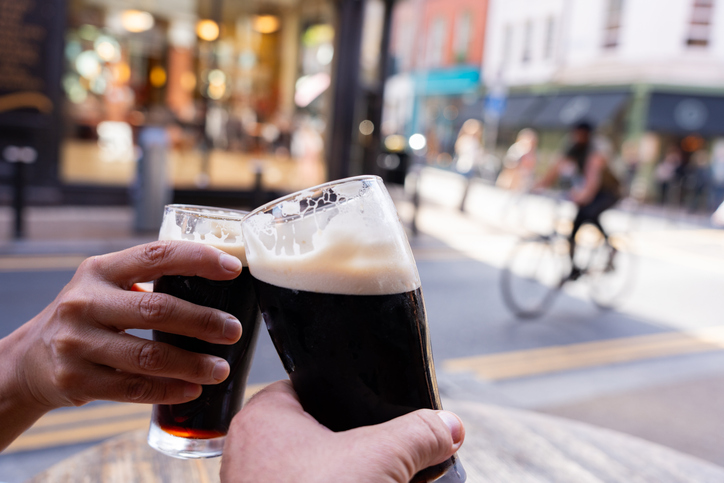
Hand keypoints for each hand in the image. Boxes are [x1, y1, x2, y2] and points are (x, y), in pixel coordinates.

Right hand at [0, 240, 243, 447]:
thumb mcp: (105, 286)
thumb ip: (148, 280)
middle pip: (157, 309)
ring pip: (148, 355)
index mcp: (100, 270)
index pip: (156, 255)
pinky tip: (192, 391)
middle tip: (233, 330)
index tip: (233, 269)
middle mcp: (85, 302)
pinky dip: (168, 390)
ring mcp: (77, 342)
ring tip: (220, 369)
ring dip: (192, 364)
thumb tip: (219, 285)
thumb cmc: (88, 316)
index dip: (198, 259)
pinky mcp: (76, 378)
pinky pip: (132, 388)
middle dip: (203, 321)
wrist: (29, 359)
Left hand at [220, 381, 464, 482]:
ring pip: (319, 469)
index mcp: (265, 418)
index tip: (381, 403)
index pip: (311, 385)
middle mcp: (255, 452)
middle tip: (394, 452)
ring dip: (356, 474)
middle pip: (321, 430)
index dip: (350, 391)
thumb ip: (418, 435)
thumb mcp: (380, 459)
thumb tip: (448, 426)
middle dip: (362, 443)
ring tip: (392, 477)